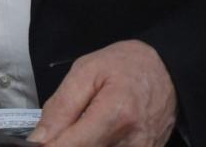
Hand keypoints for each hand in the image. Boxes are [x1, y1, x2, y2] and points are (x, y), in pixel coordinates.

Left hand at [28, 41, 176, 146]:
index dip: (49, 146)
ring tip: (84, 123)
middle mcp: (132, 141)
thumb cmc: (125, 65)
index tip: (38, 142)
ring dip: (82, 142)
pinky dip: (96, 144)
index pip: (72, 146)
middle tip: (62, 126)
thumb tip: (39, 139)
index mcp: (116, 114)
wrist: (167, 70)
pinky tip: (95, 133)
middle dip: (65, 142)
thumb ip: (61, 106)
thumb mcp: (86, 71)